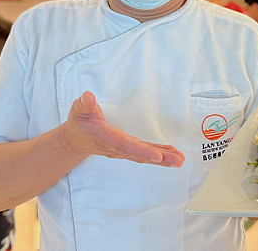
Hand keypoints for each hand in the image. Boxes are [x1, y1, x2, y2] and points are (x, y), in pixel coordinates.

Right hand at [60, 91, 184, 167]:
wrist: (77, 140)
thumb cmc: (80, 125)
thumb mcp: (79, 111)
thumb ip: (84, 105)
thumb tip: (87, 97)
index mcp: (107, 138)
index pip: (126, 146)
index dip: (142, 151)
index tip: (157, 156)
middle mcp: (118, 147)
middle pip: (141, 154)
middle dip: (160, 158)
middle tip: (177, 161)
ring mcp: (125, 149)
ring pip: (146, 155)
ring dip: (164, 158)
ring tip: (180, 160)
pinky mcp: (130, 148)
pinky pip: (147, 152)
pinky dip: (161, 154)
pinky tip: (173, 155)